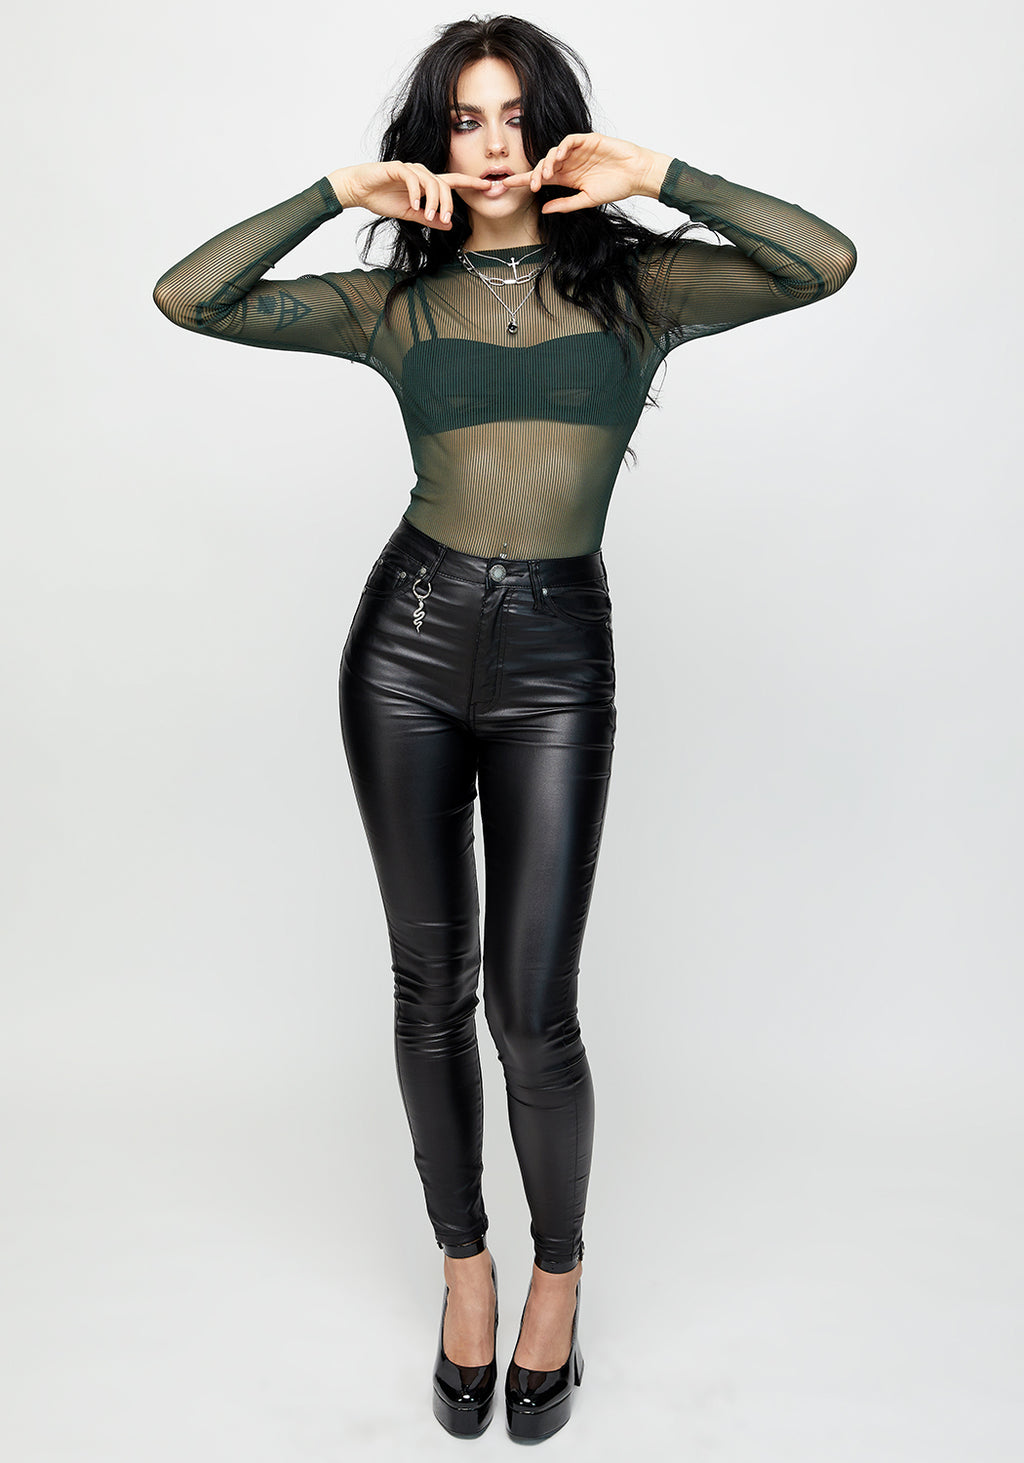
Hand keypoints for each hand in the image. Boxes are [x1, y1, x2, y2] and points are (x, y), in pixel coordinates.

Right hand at [328, 161, 493, 227]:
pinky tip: (415, 204)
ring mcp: (410, 170)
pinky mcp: (397, 168)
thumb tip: (449, 226)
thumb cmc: (383, 199)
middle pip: (445, 185)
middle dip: (448, 204)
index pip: (453, 182)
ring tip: (429, 216)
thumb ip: (429, 219)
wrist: (360, 190)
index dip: (471, 183)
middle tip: (444, 221)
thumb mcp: (411, 215)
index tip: (488, 186)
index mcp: (427, 185)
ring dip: (433, 202)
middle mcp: (422, 174)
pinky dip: (416, 192)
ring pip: (431, 182)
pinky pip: (413, 178)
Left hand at [502, 134, 666, 212]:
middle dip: (533, 174)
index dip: (524, 180)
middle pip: (544, 165)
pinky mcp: (587, 140)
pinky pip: (569, 141)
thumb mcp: (587, 200)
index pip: (541, 177)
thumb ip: (566, 204)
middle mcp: (569, 163)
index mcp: (567, 178)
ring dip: (547, 163)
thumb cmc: (615, 187)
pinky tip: (559, 158)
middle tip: (529, 185)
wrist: (636, 174)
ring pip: (554, 153)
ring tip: (545, 175)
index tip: (506, 184)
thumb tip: (544, 209)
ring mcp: (577, 151)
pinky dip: (561, 148)